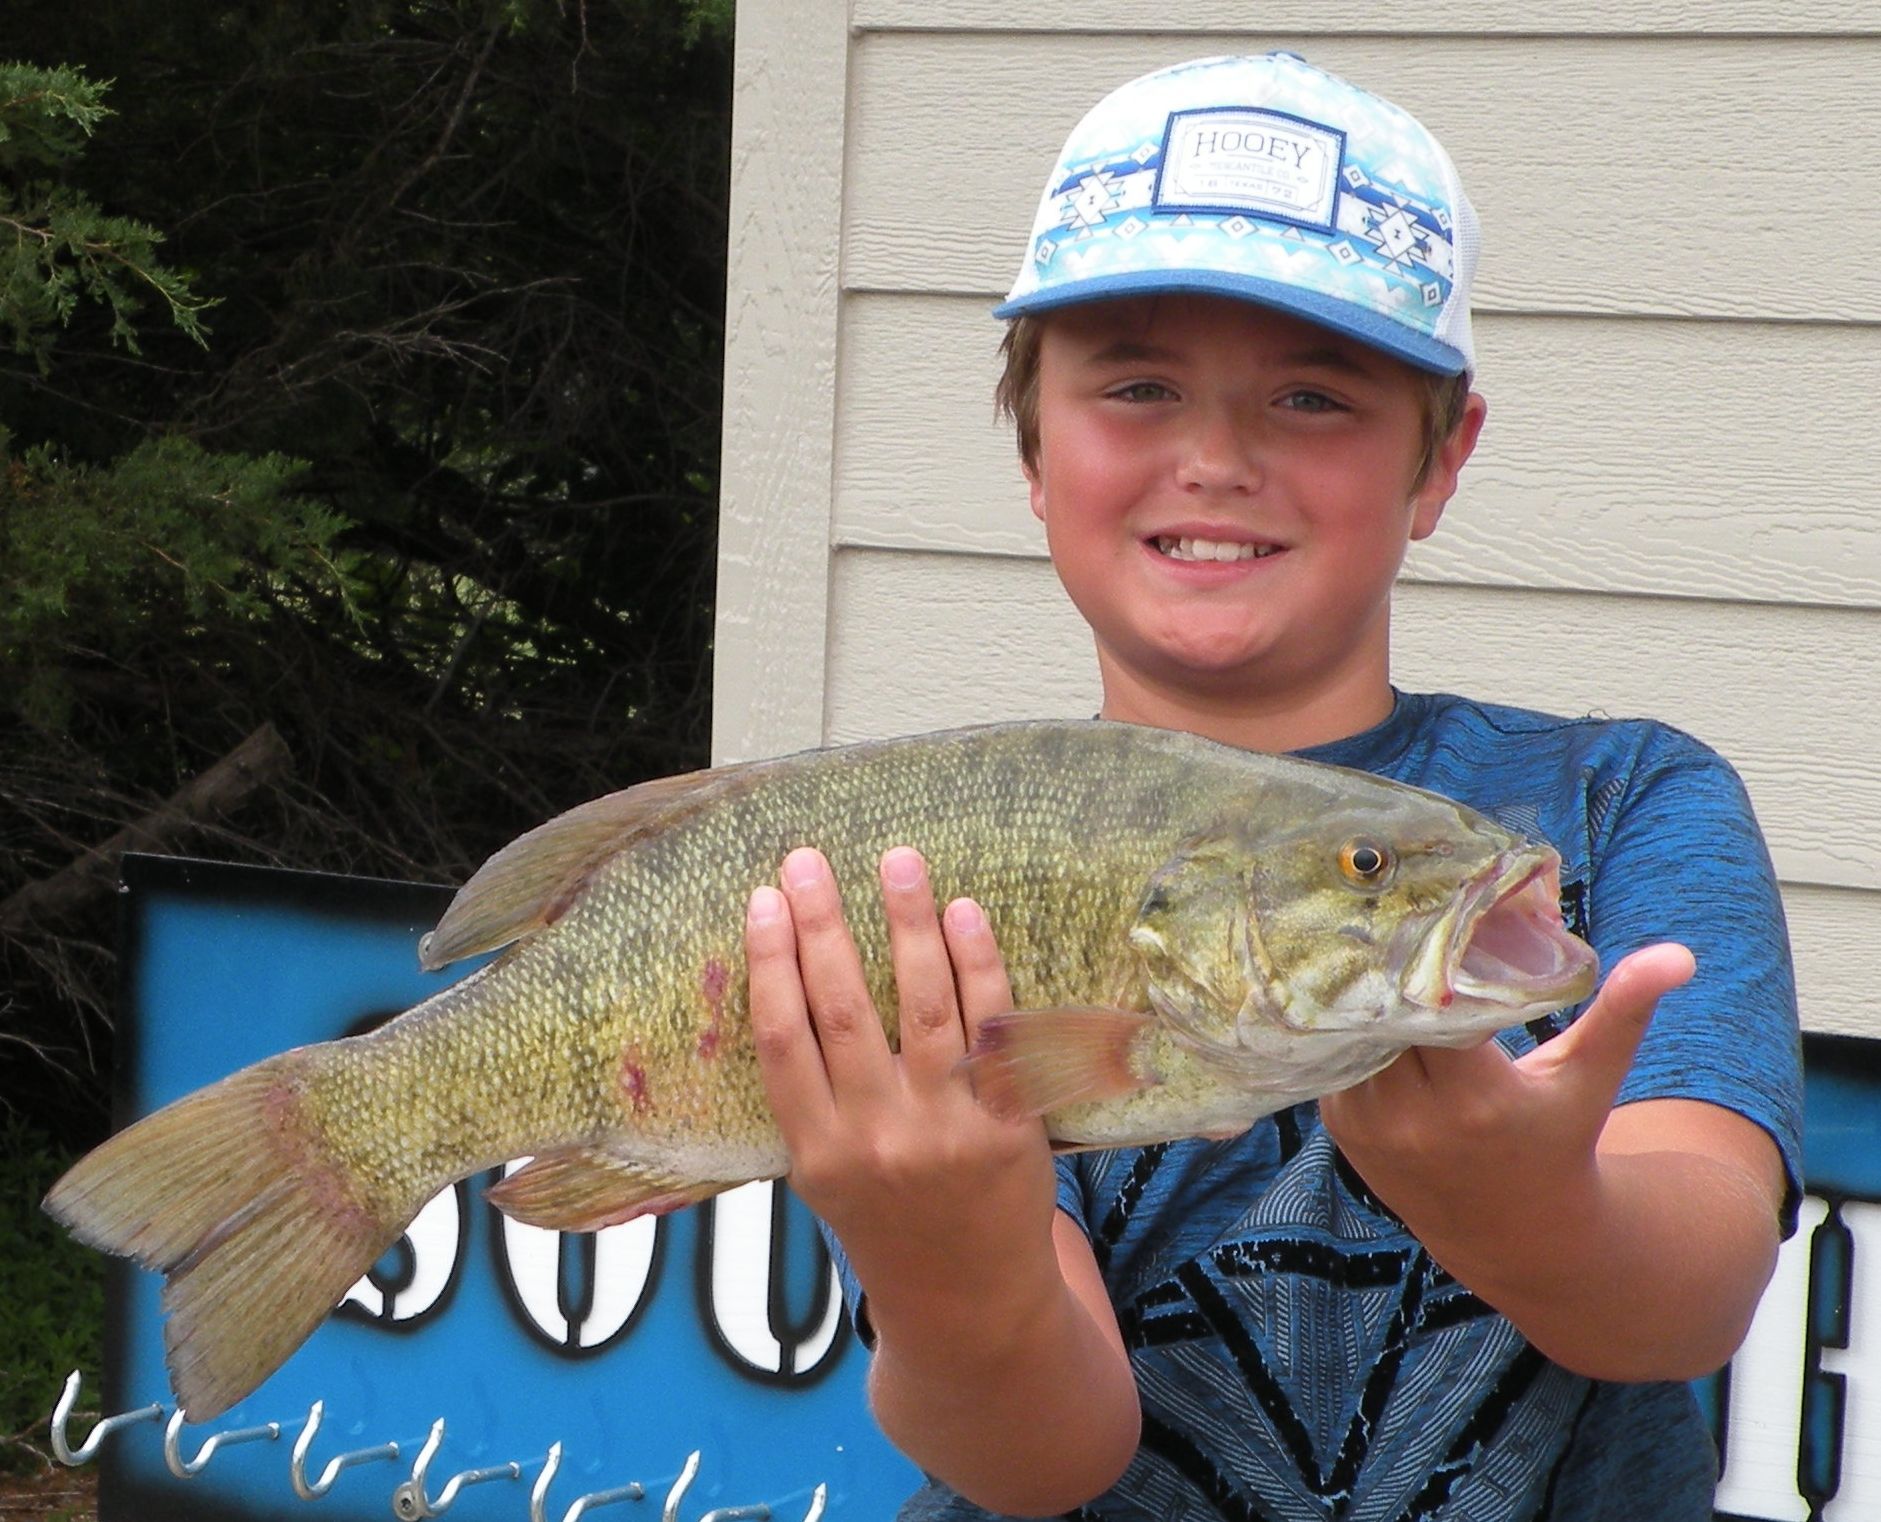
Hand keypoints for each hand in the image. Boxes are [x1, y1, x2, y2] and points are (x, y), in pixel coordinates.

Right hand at [745, 846, 1059, 1335]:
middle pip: (843, 1010)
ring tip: (898, 862)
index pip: (781, 1041)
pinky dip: (979, 967)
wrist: (971, 1305)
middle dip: (823, 926)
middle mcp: (878, 1139)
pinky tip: (966, 914)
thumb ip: (810, 1098)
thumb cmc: (887, 1224)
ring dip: (908, 925)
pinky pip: (993, 1032)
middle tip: (808, 858)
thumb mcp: (825, 1179)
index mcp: (818, 1153)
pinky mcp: (1011, 1126)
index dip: (769, 965)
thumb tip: (787, 983)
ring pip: (924, 1007)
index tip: (762, 900)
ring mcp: (948, 1131)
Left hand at [1319, 943, 1695, 1264]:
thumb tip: (1679, 954)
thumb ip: (1623, 1012)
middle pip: (1382, 1013)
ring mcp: (1371, 1127)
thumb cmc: (1560, 1141)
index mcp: (1478, 1097)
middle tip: (1390, 911)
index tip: (1434, 915)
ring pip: (1347, 1035)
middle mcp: (1415, 1117)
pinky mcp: (1342, 1131)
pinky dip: (1344, 1029)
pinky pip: (1332, 1059)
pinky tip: (1354, 991)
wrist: (1516, 1238)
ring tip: (1369, 942)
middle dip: (1388, 967)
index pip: (1432, 1004)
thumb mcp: (1590, 1079)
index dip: (1428, 958)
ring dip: (1359, 995)